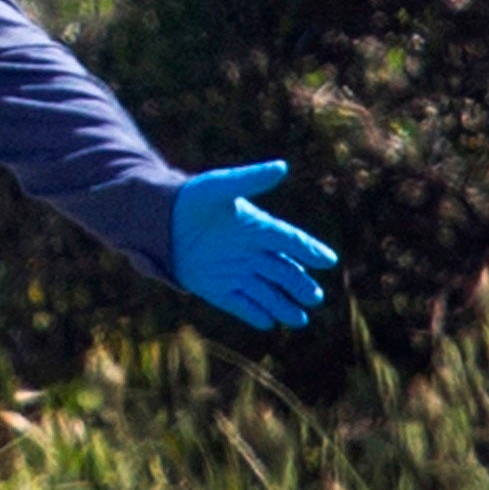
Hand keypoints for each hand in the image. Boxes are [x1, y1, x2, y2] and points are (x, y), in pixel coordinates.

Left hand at [171, 159, 335, 329]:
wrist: (160, 221)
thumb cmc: (192, 199)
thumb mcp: (218, 186)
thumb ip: (249, 179)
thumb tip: (282, 167)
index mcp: (258, 227)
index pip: (289, 240)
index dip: (309, 250)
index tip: (327, 260)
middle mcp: (253, 253)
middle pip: (284, 271)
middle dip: (299, 284)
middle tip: (314, 297)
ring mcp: (237, 273)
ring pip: (266, 292)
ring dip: (283, 305)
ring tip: (299, 320)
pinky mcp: (219, 289)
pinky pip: (240, 304)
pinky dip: (254, 313)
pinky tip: (269, 323)